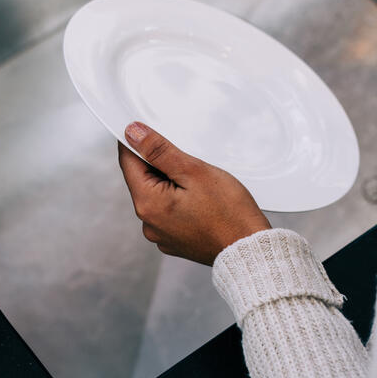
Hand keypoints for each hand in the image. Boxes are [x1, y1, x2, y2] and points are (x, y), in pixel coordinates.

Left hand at [118, 121, 270, 265]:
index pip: (128, 162)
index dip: (135, 142)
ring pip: (156, 196)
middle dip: (159, 165)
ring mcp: (159, 235)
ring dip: (170, 183)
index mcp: (147, 204)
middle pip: (142, 180)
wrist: (248, 248)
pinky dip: (178, 202)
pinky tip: (199, 201)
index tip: (144, 129)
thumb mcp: (193, 171)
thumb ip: (159, 151)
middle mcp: (147, 223)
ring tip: (198, 184)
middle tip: (187, 161)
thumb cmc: (228, 212)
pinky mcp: (172, 241)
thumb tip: (132, 133)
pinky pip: (167, 213)